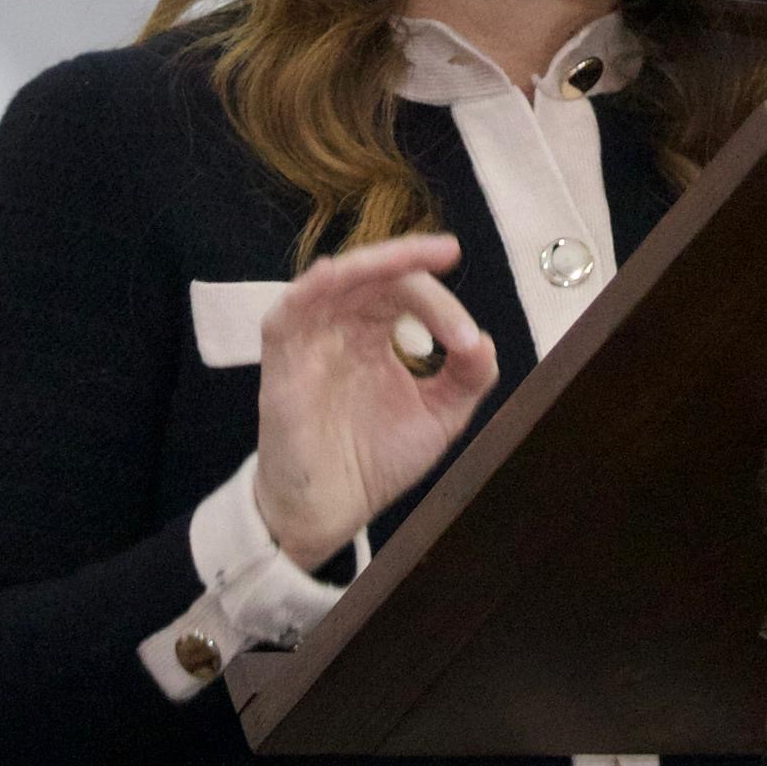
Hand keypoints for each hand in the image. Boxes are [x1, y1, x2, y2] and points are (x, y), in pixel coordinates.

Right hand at [251, 234, 498, 570]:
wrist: (332, 513)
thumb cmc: (375, 462)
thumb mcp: (439, 417)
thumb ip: (466, 379)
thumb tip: (484, 340)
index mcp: (374, 333)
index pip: (406, 293)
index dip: (442, 303)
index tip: (470, 339)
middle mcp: (341, 328)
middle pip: (374, 275)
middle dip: (411, 262)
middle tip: (447, 253)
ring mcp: (310, 341)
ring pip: (333, 280)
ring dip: (370, 263)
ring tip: (408, 254)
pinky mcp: (281, 365)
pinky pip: (285, 314)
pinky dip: (306, 290)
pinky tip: (330, 274)